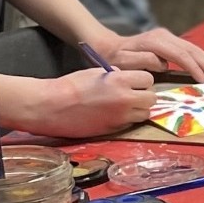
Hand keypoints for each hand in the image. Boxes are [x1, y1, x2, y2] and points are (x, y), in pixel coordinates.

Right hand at [7, 68, 155, 137]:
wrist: (52, 107)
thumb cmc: (70, 86)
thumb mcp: (96, 72)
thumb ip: (116, 75)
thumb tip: (128, 78)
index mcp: (120, 81)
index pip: (148, 80)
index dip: (141, 81)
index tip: (134, 82)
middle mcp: (125, 99)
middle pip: (151, 99)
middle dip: (144, 96)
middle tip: (132, 95)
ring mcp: (120, 117)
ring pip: (145, 114)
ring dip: (138, 110)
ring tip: (124, 106)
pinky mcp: (114, 129)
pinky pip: (131, 124)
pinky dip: (127, 120)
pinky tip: (114, 115)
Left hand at [90, 28, 203, 82]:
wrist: (107, 45)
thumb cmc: (113, 57)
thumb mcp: (122, 61)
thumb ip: (142, 61)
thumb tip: (162, 63)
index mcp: (155, 42)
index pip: (180, 55)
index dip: (194, 68)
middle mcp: (164, 36)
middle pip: (191, 51)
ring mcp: (168, 37)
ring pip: (193, 49)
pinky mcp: (170, 41)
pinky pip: (189, 49)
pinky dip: (202, 57)